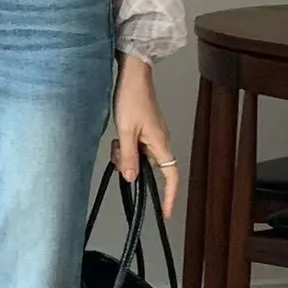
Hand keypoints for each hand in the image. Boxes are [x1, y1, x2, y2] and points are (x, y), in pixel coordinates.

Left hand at [111, 55, 178, 219]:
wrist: (133, 75)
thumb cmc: (131, 99)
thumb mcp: (125, 131)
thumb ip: (128, 156)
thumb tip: (131, 179)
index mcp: (160, 144)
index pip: (171, 176)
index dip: (170, 196)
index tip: (165, 212)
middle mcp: (161, 141)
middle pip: (150, 167)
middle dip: (132, 167)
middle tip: (117, 152)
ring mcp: (154, 135)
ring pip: (140, 157)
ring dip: (126, 155)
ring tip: (116, 139)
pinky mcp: (146, 129)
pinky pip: (137, 147)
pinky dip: (126, 147)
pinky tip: (119, 134)